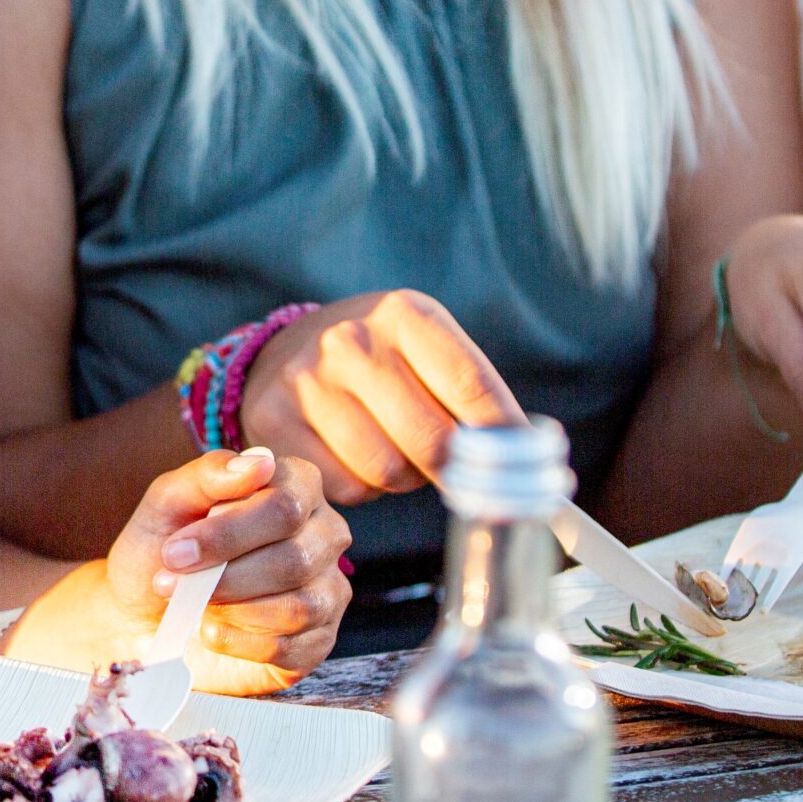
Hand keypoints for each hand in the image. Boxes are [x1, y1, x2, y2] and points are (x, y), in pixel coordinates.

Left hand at [102, 448, 351, 694]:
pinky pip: (290, 647)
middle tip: (171, 583)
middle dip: (224, 576)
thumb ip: (209, 474)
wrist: (145, 614)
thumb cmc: (163, 549)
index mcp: (296, 487)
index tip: (175, 551)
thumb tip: (259, 463)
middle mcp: (323, 534)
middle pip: (294, 558)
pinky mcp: (317, 641)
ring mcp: (327, 590)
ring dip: (231, 609)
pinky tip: (210, 630)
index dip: (227, 533)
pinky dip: (239, 642)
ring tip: (192, 605)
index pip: (285, 504)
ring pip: (297, 606)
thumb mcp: (168, 501)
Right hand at [238, 291, 524, 505]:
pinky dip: (364, 488)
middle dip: (455, 469)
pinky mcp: (274, 423)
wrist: (282, 353)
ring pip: (390, 471)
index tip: (528, 467)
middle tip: (456, 471)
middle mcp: (351, 341)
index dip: (505, 436)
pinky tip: (356, 459)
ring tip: (397, 453)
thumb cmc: (377, 357)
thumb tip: (523, 452)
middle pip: (434, 441)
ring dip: (407, 478)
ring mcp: (307, 382)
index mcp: (403, 313)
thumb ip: (470, 390)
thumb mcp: (423, 345)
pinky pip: (348, 486)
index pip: (472, 386)